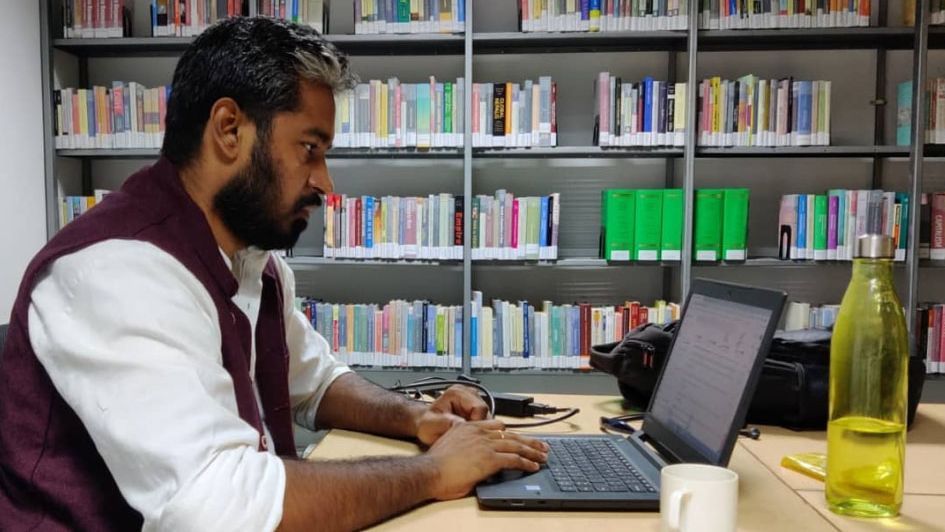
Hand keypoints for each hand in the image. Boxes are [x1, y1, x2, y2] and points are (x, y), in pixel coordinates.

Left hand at [415, 385, 489, 445]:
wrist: (425, 425)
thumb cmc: (427, 424)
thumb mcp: (430, 425)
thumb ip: (445, 423)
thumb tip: (461, 423)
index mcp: (457, 392)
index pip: (480, 407)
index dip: (476, 423)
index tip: (468, 433)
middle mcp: (468, 393)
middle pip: (487, 413)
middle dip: (478, 428)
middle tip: (465, 437)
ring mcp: (474, 401)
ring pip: (489, 419)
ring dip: (479, 430)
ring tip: (464, 435)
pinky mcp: (478, 410)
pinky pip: (486, 422)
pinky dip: (479, 430)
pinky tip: (468, 435)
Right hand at [424, 420, 549, 500]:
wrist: (430, 471)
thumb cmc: (435, 463)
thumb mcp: (450, 444)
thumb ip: (464, 444)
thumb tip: (471, 453)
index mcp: (469, 427)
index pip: (496, 426)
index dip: (511, 432)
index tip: (519, 436)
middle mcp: (479, 433)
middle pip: (510, 434)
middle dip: (528, 440)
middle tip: (541, 445)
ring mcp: (485, 445)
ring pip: (516, 445)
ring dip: (532, 451)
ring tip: (543, 455)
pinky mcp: (489, 459)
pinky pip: (513, 459)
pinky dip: (526, 462)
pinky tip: (533, 466)